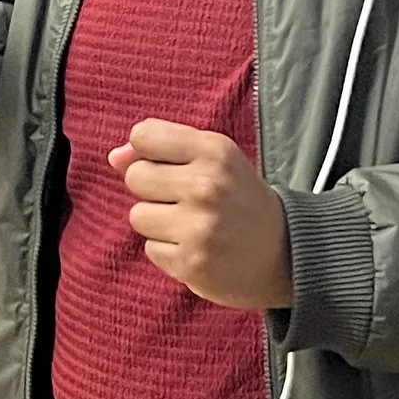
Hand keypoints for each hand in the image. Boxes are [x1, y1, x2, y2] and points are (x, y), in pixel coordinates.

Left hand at [113, 120, 292, 309]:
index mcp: (214, 151)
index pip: (143, 135)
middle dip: (152, 189)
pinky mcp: (191, 263)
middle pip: (135, 176)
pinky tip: (196, 248)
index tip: (168, 164)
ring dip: (158, 224)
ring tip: (191, 225)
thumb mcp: (214, 159)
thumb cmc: (240, 199)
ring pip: (138, 216)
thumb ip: (164, 148)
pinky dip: (169, 251)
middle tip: (185, 199)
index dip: (147, 152)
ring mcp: (198, 227)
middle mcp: (206, 186)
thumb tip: (114, 158)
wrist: (285, 253)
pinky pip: (151, 249)